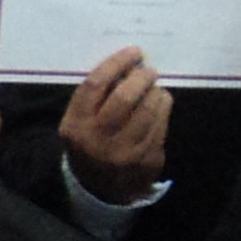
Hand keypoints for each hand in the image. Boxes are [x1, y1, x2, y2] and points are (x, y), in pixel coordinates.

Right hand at [59, 46, 172, 201]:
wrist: (98, 188)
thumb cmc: (89, 142)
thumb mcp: (79, 122)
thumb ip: (95, 96)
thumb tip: (127, 65)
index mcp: (76, 125)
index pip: (95, 85)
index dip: (117, 63)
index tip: (133, 52)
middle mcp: (98, 139)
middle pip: (124, 98)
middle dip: (141, 77)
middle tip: (149, 70)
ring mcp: (125, 153)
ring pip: (148, 111)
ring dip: (156, 92)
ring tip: (155, 87)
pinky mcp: (146, 161)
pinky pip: (161, 126)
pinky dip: (164, 109)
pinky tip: (161, 102)